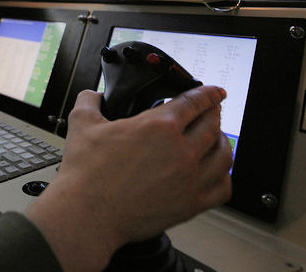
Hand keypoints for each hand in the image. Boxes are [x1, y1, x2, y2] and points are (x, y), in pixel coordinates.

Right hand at [25, 85, 231, 271]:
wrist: (88, 214)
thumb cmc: (86, 174)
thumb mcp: (81, 123)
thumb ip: (89, 101)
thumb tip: (93, 96)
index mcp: (158, 126)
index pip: (194, 102)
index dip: (208, 93)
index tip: (215, 91)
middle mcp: (181, 151)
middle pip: (213, 124)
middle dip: (214, 113)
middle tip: (212, 109)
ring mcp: (189, 179)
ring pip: (224, 155)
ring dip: (223, 141)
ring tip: (217, 138)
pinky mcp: (190, 205)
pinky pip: (222, 188)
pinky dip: (224, 176)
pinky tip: (216, 172)